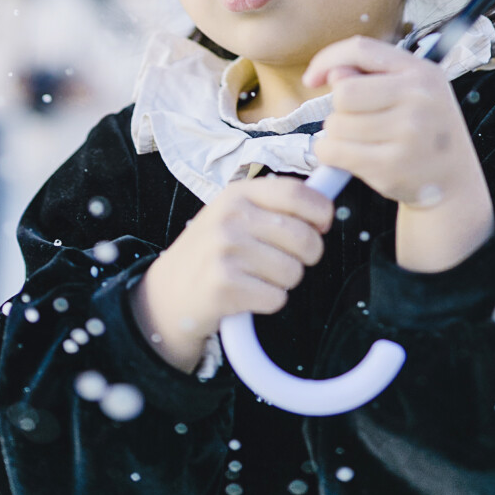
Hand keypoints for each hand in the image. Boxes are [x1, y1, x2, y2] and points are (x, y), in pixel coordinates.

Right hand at [128, 174, 333, 372]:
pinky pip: (276, 297)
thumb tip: (326, 206)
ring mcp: (225, 251)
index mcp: (238, 194)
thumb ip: (274, 205)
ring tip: (257, 277)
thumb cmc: (213, 253)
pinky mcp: (223, 286)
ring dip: (284, 282)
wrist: (168, 294)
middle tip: (286, 260)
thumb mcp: (235, 215)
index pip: (298, 193)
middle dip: (307, 255)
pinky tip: (247, 295)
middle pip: (304, 237)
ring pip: (293, 272)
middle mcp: (231, 218)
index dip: (321, 212)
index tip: (321, 225)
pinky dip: (268, 302)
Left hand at [303, 35, 494, 271]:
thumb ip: (372, 74)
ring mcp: (407, 133)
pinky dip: (329, 154)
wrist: (454, 181)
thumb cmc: (424, 132)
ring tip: (358, 141)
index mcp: (422, 72)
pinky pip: (333, 151)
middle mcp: (419, 98)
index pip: (362, 49)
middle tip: (356, 121)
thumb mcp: (412, 92)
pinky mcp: (391, 166)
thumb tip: (333, 74)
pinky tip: (346, 157)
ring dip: (336, 134)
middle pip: (343, 92)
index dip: (328, 59)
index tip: (312, 78)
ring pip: (335, 124)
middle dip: (340, 108)